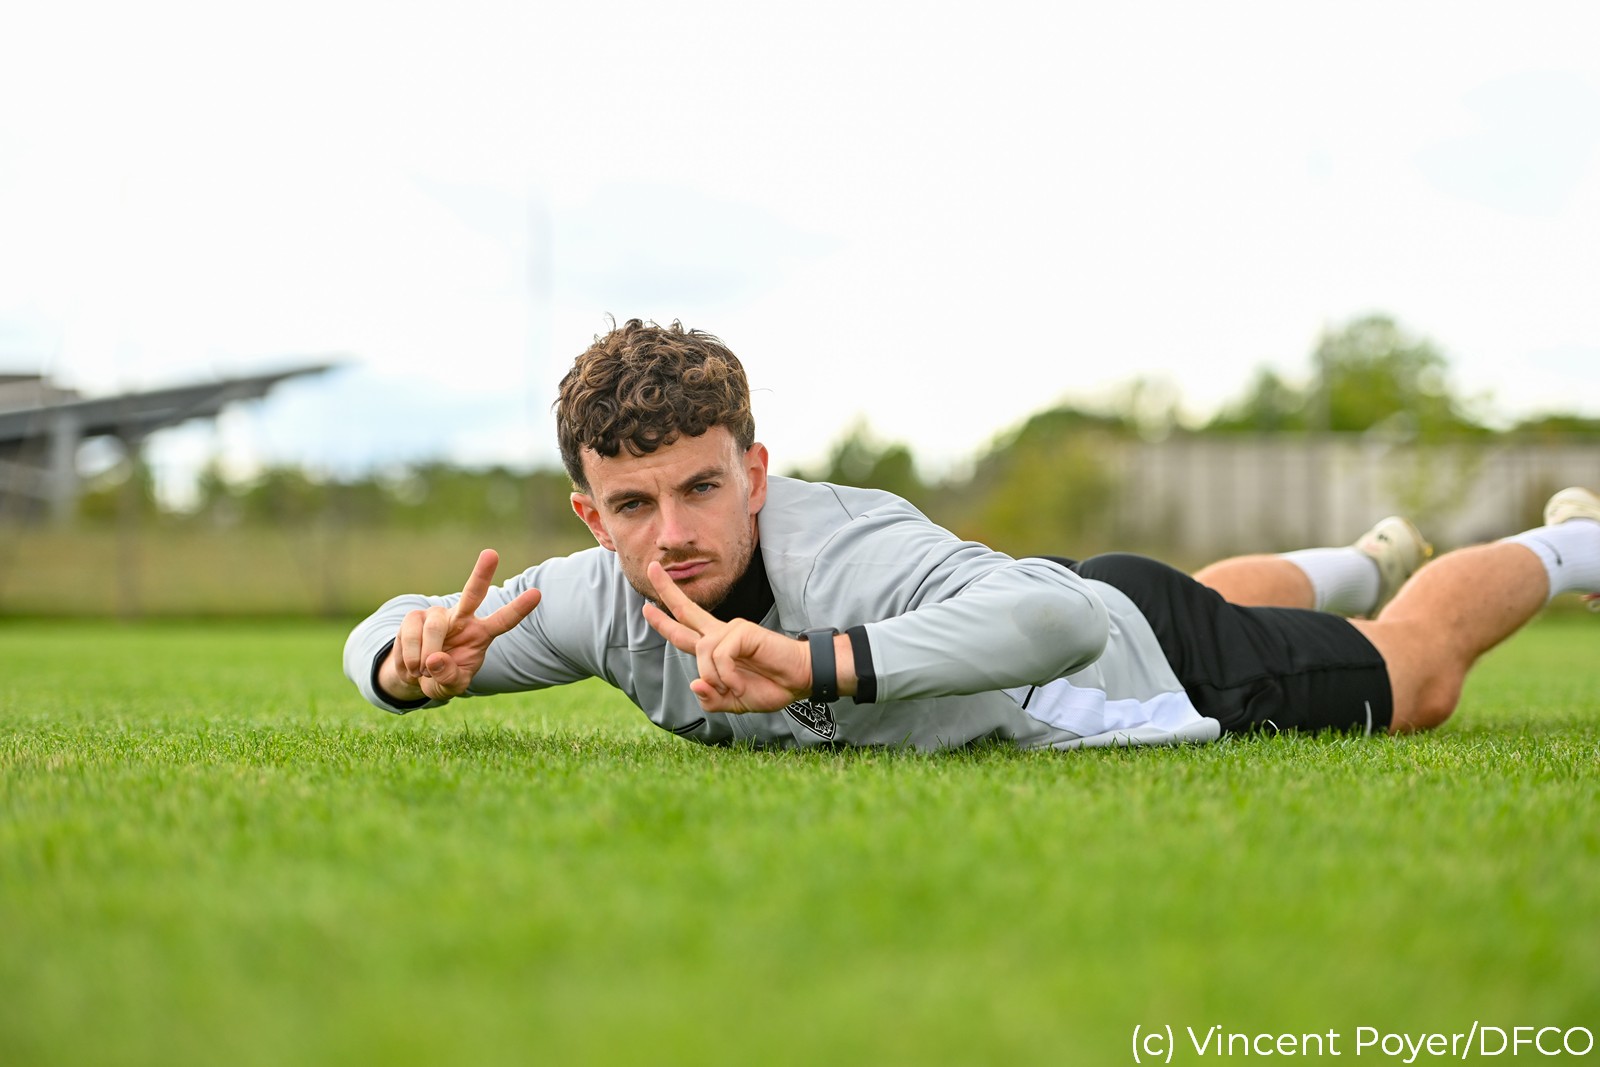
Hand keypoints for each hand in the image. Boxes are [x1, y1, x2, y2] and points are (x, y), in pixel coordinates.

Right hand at [382, 549, 541, 701]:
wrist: (414, 676)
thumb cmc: (442, 677)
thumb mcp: (451, 687)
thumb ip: (448, 677)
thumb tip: (435, 659)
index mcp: (481, 634)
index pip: (503, 621)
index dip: (519, 608)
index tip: (537, 594)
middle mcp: (462, 618)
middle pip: (473, 594)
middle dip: (481, 574)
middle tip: (492, 554)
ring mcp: (437, 615)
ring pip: (434, 627)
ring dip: (426, 655)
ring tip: (423, 671)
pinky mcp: (413, 617)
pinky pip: (410, 635)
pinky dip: (409, 658)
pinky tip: (412, 666)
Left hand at [641, 561, 808, 712]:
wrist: (799, 680)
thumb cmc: (771, 687)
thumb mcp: (734, 703)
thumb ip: (712, 699)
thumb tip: (694, 684)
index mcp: (716, 648)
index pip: (684, 630)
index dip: (664, 620)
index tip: (646, 607)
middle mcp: (720, 634)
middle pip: (687, 610)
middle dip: (666, 590)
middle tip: (652, 568)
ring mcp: (732, 629)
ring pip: (703, 652)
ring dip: (716, 678)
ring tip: (736, 689)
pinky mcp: (744, 630)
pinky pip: (721, 655)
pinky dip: (727, 676)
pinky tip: (740, 684)